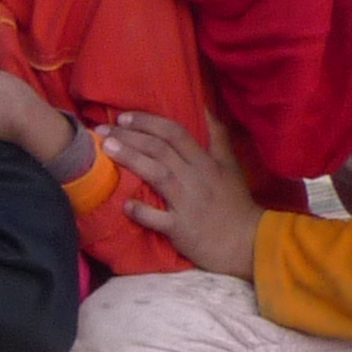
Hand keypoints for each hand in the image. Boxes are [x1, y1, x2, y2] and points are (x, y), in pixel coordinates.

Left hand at [105, 111, 260, 277]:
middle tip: (103, 130)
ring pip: (157, 174)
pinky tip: (124, 204)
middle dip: (130, 136)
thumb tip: (206, 109)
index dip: (148, 122)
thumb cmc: (234, 203)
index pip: (174, 133)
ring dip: (131, 159)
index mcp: (206, 162)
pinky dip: (140, 211)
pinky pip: (157, 218)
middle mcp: (195, 178)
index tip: (123, 117)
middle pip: (160, 149)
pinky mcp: (181, 229)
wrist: (248, 242)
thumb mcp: (230, 166)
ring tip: (107, 149)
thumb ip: (218, 137)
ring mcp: (187, 203)